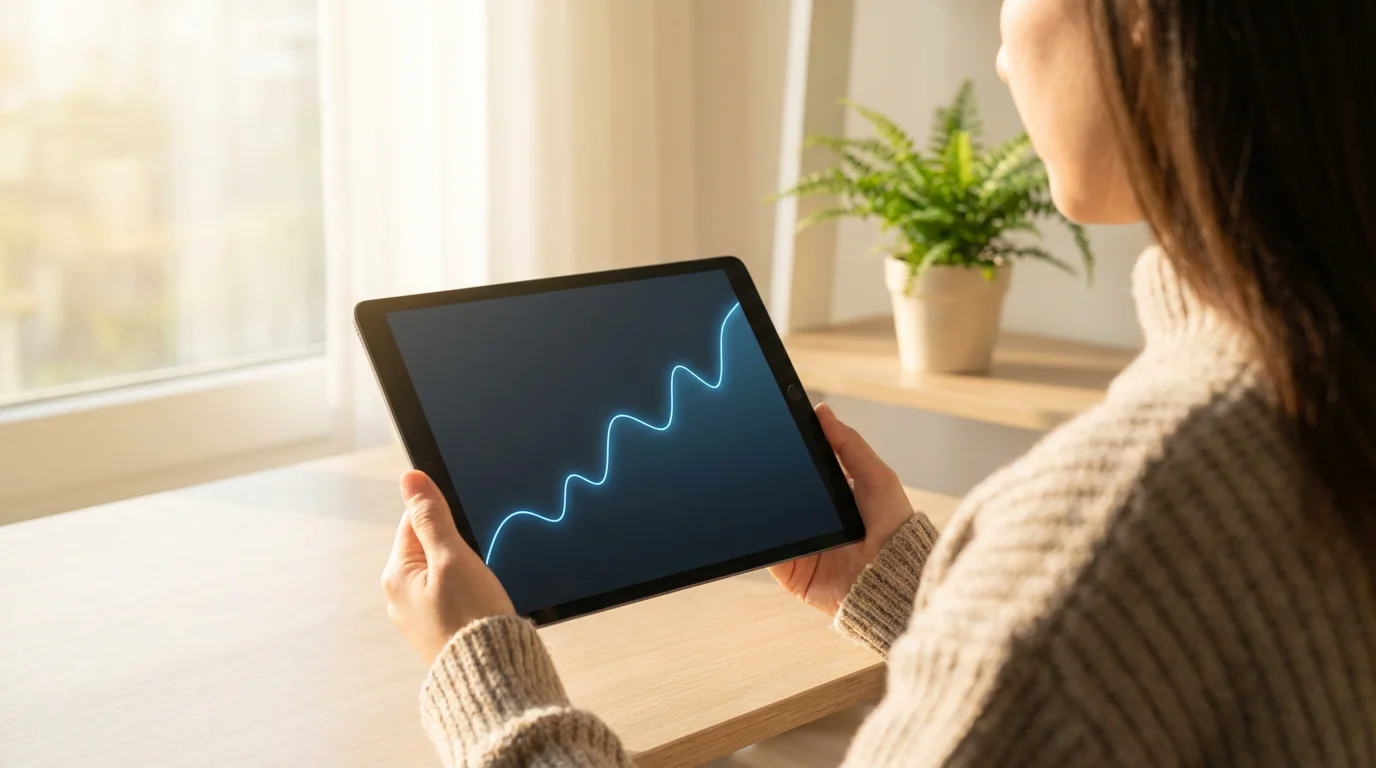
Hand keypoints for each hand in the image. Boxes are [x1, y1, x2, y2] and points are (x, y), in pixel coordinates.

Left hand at [382, 470, 514, 664]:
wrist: (492, 677)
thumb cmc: (471, 620)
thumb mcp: (453, 557)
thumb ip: (431, 516)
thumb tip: (410, 478)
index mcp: (397, 574)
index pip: (414, 521)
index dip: (446, 515)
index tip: (469, 522)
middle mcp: (402, 596)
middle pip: (431, 546)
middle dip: (459, 546)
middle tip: (479, 560)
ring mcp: (421, 615)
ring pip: (446, 572)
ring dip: (467, 571)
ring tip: (483, 586)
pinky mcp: (441, 629)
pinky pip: (454, 596)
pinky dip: (471, 592)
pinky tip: (485, 602)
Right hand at [768, 403, 913, 615]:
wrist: (893, 581)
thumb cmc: (894, 530)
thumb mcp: (877, 477)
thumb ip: (849, 444)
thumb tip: (822, 411)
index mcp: (833, 493)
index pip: (802, 465)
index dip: (788, 448)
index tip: (771, 425)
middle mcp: (813, 517)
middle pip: (781, 490)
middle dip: (766, 476)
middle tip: (749, 456)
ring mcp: (798, 543)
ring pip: (768, 519)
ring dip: (759, 506)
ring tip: (746, 487)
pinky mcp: (788, 569)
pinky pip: (764, 551)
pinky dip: (756, 539)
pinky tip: (752, 523)